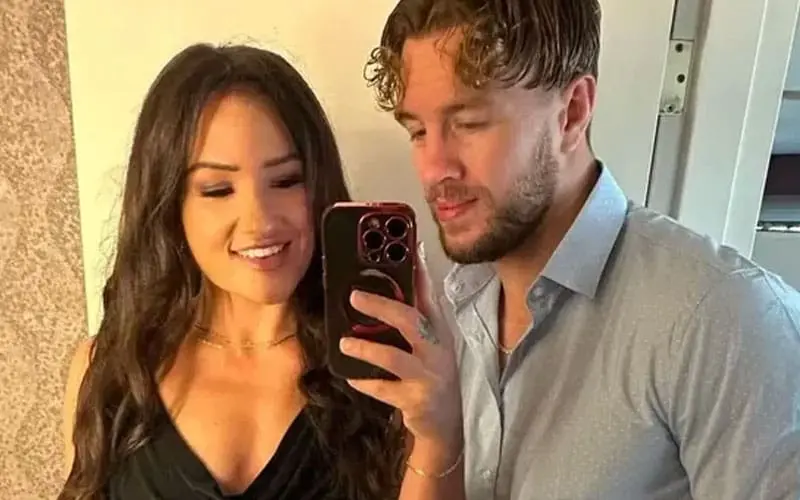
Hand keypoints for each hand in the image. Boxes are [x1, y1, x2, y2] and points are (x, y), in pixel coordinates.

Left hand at [339, 244, 461, 453]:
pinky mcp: (416, 399)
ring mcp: (428, 375)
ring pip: (394, 357)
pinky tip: (351, 376)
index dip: (418, 271)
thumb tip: (388, 288)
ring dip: (366, 348)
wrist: (447, 422)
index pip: (428, 294)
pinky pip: (384, 389)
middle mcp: (436, 349)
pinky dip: (365, 382)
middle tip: (354, 297)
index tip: (406, 248)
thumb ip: (413, 318)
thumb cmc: (432, 374)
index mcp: (438, 329)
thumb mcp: (430, 344)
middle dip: (381, 306)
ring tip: (344, 342)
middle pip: (410, 320)